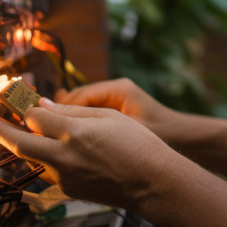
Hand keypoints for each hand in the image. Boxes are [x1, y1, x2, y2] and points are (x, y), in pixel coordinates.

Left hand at [0, 97, 174, 208]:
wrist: (152, 183)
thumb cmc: (139, 145)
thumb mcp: (108, 116)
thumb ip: (73, 111)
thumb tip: (44, 106)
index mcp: (74, 133)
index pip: (36, 116)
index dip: (26, 106)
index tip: (19, 99)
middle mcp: (64, 156)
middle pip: (20, 142)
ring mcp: (65, 176)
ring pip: (33, 158)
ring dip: (24, 145)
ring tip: (18, 132)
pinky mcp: (70, 189)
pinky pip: (49, 170)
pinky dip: (45, 158)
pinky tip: (53, 150)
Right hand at [54, 79, 174, 139]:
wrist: (185, 137)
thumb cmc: (162, 132)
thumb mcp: (129, 129)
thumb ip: (95, 123)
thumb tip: (59, 116)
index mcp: (119, 88)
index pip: (81, 95)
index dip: (61, 109)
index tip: (42, 121)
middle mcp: (116, 89)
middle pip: (79, 99)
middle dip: (62, 112)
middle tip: (41, 126)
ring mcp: (116, 100)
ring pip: (83, 107)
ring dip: (69, 120)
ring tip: (53, 133)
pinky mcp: (117, 111)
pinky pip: (92, 116)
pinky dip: (81, 125)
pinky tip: (70, 138)